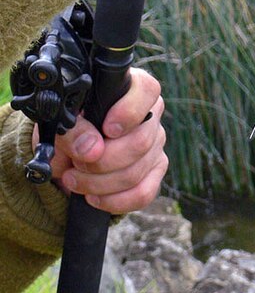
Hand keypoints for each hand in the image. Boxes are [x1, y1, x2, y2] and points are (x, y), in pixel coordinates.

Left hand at [33, 68, 167, 213]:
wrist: (68, 152)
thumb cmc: (69, 129)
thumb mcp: (59, 124)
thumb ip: (72, 130)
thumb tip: (91, 149)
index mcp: (132, 91)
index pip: (147, 91)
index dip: (129, 111)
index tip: (106, 129)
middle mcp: (151, 116)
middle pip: (140, 142)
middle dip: (102, 161)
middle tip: (75, 163)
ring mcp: (156, 145)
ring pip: (137, 171)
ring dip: (99, 183)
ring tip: (73, 179)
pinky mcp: (155, 172)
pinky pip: (144, 193)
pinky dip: (114, 201)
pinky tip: (93, 197)